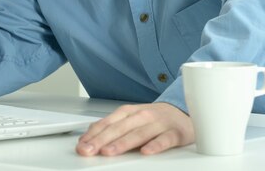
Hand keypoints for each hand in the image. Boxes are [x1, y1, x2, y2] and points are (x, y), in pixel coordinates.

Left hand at [76, 102, 193, 155]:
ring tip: (109, 152)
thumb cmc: (153, 118)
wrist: (182, 113)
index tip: (82, 145)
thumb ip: (112, 126)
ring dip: (122, 143)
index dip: (93, 134)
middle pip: (119, 128)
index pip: (107, 123)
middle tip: (89, 150)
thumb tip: (89, 136)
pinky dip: (155, 146)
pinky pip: (164, 140)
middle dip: (101, 140)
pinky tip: (146, 152)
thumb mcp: (130, 118)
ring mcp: (158, 124)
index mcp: (128, 112)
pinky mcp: (175, 133)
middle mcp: (142, 116)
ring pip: (138, 134)